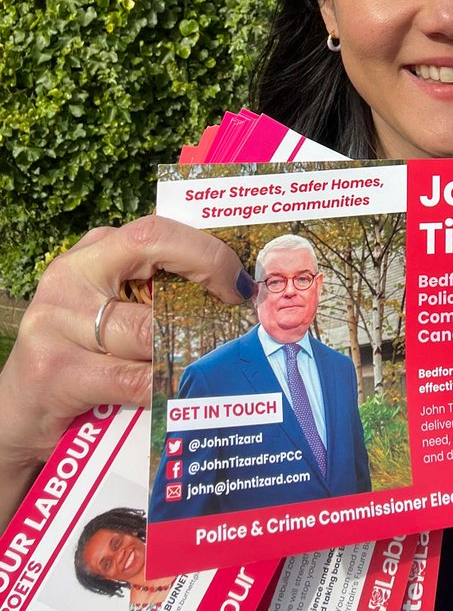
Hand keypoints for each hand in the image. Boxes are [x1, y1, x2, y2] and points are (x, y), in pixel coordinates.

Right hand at [0, 216, 252, 528]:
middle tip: (237, 317)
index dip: (205, 252)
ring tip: (214, 359)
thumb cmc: (85, 354)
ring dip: (187, 347)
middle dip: (205, 286)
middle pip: (152, 261)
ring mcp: (57, 320)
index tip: (239, 282)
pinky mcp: (53, 370)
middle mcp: (73, 274)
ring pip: (147, 329)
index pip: (156, 231)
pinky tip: (179, 392)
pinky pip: (130, 378)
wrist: (19, 413)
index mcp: (95, 251)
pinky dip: (162, 386)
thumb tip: (236, 290)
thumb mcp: (114, 308)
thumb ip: (157, 291)